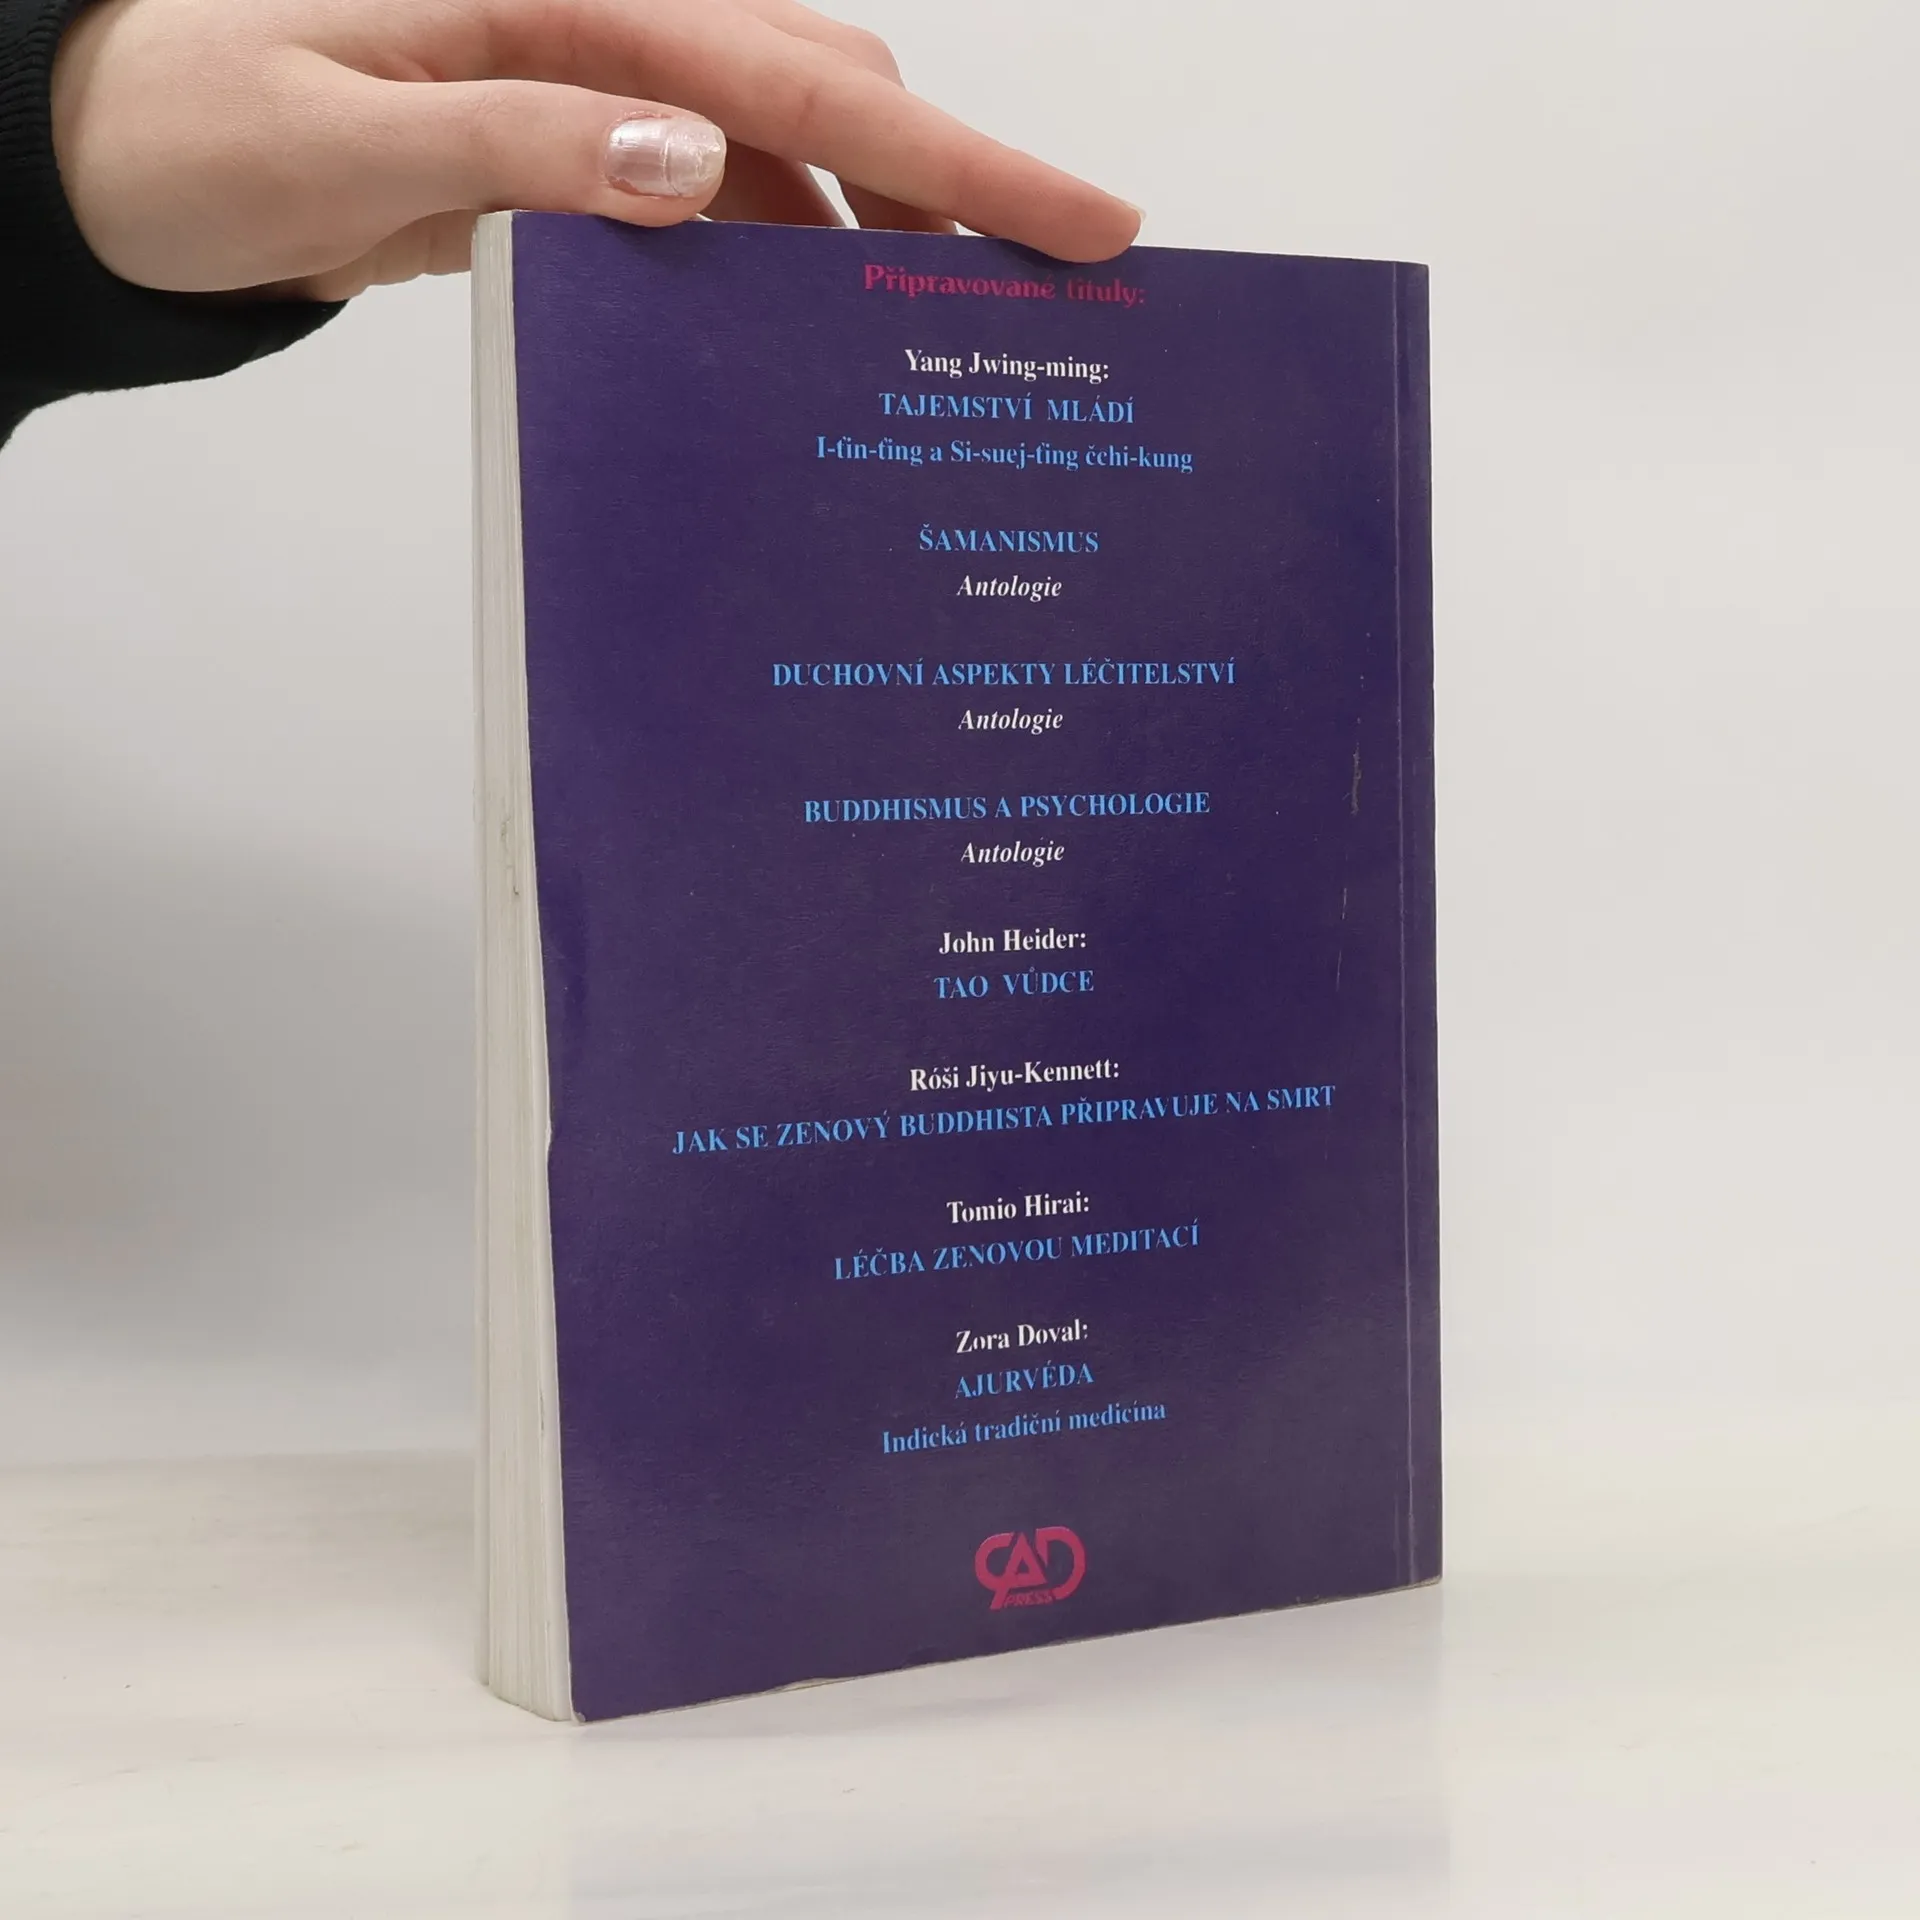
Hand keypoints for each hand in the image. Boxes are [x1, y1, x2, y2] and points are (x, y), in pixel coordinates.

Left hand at [49, 0, 1140, 300]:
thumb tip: (693, 164)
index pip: (798, 79)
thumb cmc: (184, 123)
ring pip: (778, 163)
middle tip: (1038, 310)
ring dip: (862, 252)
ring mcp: (590, 101)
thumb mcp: (334, 136)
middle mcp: (599, 37)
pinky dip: (771, 274)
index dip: (953, 156)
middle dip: (947, 199)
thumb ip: (516, 137)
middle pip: (826, 103)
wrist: (102, 153)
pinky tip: (797, 346)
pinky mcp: (568, 165)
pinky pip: (707, 212)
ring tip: (931, 357)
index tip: (1076, 221)